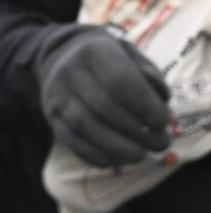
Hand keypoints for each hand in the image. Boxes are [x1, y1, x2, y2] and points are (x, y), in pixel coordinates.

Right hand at [39, 25, 171, 168]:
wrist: (66, 58)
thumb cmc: (113, 62)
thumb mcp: (134, 58)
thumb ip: (150, 77)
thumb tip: (159, 105)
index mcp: (94, 51)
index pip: (119, 81)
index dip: (143, 105)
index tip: (161, 122)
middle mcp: (70, 71)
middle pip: (102, 106)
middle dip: (135, 131)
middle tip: (160, 145)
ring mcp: (56, 95)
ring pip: (84, 125)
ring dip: (116, 147)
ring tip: (140, 156)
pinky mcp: (51, 117)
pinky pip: (70, 140)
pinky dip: (94, 155)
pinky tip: (115, 161)